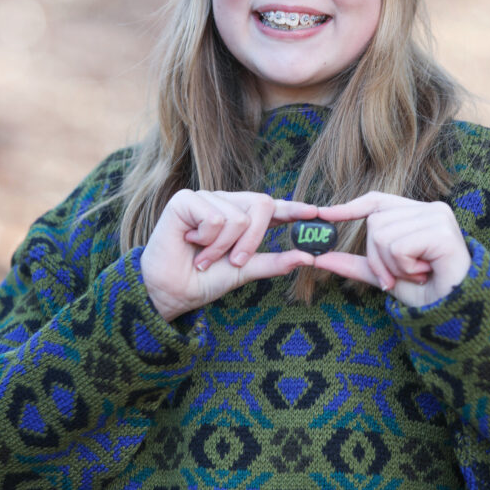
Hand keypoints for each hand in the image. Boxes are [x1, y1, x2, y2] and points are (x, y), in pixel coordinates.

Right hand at [140, 190, 316, 321]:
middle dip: (253, 239)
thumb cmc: (204, 280)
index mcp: (242, 218)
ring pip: (238, 216)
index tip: (317, 213)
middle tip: (235, 261)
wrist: (171, 291)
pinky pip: (215, 216)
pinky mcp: (186, 199)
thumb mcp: (245, 271)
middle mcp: (227, 203)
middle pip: (262, 205)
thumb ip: (274, 262)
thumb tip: (308, 257)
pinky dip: (207, 239)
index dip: (294, 208)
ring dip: (223, 246)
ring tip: (204, 257)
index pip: (273, 208)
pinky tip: (190, 241)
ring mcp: (207, 198)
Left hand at [313, 193, 469, 307]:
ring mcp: (437, 217)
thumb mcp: (386, 275)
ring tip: (417, 274)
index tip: (323, 214)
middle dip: (377, 258)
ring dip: (393, 266)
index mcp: (417, 213)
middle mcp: (430, 209)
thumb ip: (357, 264)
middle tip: (399, 276)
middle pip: (374, 223)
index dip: (350, 207)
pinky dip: (404, 268)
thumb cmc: (428, 293)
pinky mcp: (442, 232)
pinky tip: (425, 273)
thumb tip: (320, 258)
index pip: (377, 201)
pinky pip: (398, 248)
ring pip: (383, 236)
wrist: (458, 313)